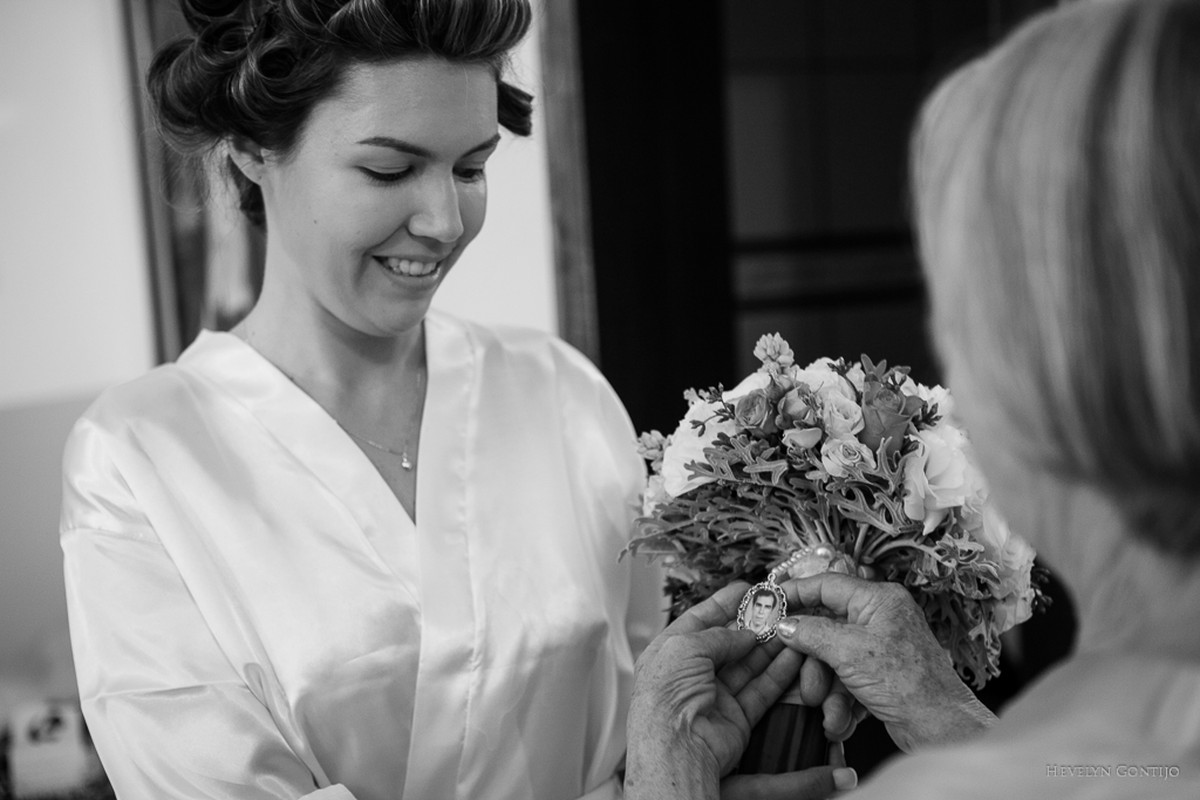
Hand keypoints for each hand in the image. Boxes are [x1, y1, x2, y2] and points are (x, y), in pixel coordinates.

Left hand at [625, 583, 856, 799]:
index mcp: (669, 653)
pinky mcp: (736, 717)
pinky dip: (779, 673)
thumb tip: (743, 633)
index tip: (746, 589)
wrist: (675, 749)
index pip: (699, 621)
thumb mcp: (685, 647)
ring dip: (770, 647)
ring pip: (748, 665)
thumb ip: (718, 635)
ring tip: (791, 628)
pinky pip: (761, 689)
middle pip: (728, 643)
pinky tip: (793, 656)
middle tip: (777, 609)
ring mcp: (714, 696)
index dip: (723, 604)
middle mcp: (691, 674)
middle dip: (752, 625)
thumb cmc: (665, 698)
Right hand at [776, 573, 997, 751]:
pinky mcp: (882, 674)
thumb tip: (785, 624)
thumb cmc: (906, 683)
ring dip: (827, 688)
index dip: (796, 593)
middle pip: (827, 629)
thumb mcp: (848, 652)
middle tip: (804, 682)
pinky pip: (849, 679)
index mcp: (878, 599)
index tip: (770, 602)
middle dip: (813, 662)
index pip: (827, 585)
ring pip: (835, 659)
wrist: (940, 727)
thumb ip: (811, 632)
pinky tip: (841, 720)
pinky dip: (842, 700)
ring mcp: (881, 647)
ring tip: (828, 711)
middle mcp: (881, 618)